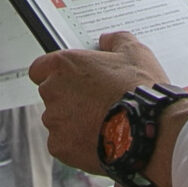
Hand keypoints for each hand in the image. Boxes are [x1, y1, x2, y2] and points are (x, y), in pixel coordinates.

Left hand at [28, 32, 173, 174]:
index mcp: (64, 65)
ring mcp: (54, 120)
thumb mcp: (134, 52)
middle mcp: (53, 91)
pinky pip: (62, 144)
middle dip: (69, 99)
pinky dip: (76, 144)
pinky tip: (98, 139)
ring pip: (57, 121)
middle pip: (51, 95)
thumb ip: (115, 40)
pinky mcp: (60, 146)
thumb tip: (107, 40)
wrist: (147, 131)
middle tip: (96, 103)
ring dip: (73, 122)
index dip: (55, 74)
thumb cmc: (139, 92)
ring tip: (102, 123)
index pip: (40, 68)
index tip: (71, 80)